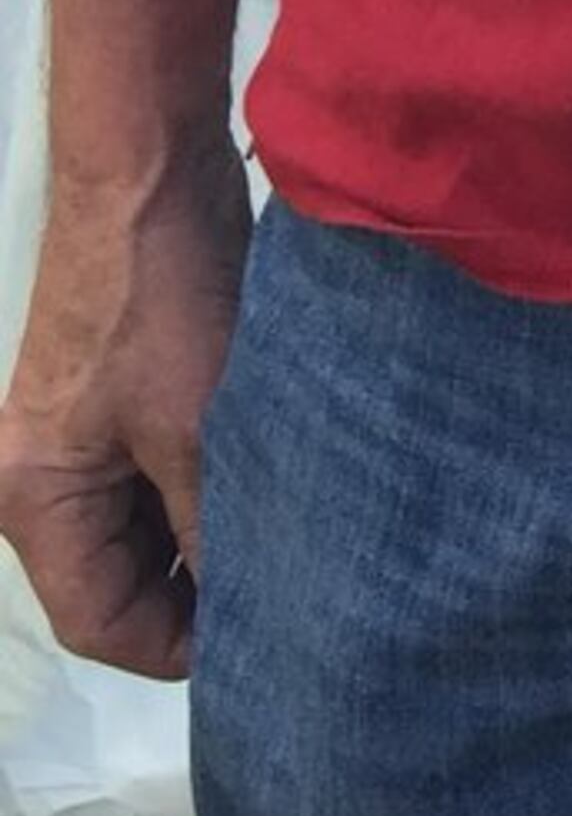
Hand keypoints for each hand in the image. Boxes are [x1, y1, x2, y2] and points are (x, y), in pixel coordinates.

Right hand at [0, 134, 252, 675]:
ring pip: (141, 526)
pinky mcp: (115, 394)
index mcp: (36, 501)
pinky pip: (154, 473)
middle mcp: (41, 479)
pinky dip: (203, 487)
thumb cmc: (163, 302)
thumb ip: (212, 526)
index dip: (177, 648)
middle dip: (194, 593)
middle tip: (291, 595)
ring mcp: (75, 434)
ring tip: (291, 546)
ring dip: (204, 536)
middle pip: (115, 578)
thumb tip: (249, 608)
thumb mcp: (197, 427)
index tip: (262, 643)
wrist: (149, 167)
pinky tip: (269, 485)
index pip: (98, 622)